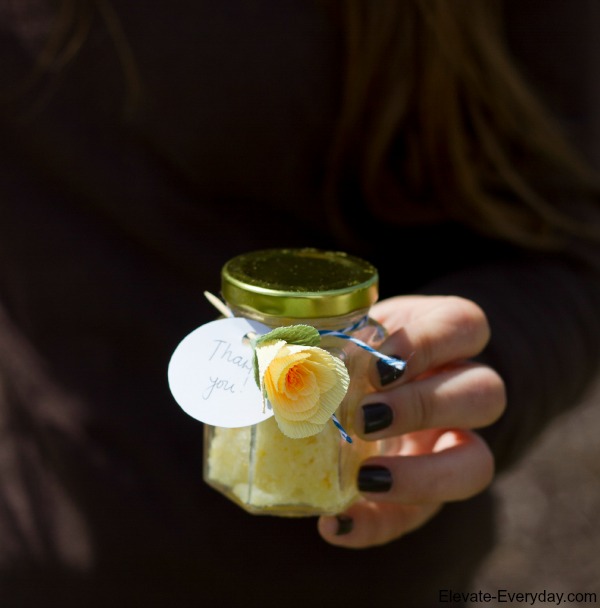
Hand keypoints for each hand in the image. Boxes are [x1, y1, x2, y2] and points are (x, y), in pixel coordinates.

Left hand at [318, 295, 505, 547]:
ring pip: (478, 462)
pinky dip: (376, 525)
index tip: (381, 357)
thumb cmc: (354, 352)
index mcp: (443, 339)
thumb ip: (332, 338)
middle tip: (364, 416)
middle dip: (423, 405)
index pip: (465, 326)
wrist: (356, 392)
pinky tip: (335, 524)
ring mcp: (452, 446)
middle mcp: (461, 391)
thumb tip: (279, 349)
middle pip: (484, 393)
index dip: (429, 341)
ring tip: (364, 477)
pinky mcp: (427, 494)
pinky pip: (418, 519)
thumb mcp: (348, 334)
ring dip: (421, 475)